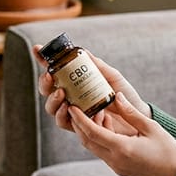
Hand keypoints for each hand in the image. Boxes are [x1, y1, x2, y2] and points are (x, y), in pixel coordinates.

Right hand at [34, 45, 148, 134]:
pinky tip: (69, 109)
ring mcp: (73, 112)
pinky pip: (63, 122)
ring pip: (51, 107)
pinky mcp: (79, 127)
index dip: (43, 59)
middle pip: (47, 90)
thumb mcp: (112, 77)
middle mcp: (71, 97)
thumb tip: (83, 52)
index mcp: (76, 82)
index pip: (55, 70)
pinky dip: (64, 115)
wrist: (138, 118)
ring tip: (61, 93)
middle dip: (44, 83)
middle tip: (50, 77)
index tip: (37, 48)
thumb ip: (98, 66)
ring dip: (52, 100)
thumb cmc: (125, 96)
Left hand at [68, 94, 175, 175]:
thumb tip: (117, 96)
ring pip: (94, 147)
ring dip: (90, 131)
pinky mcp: (119, 169)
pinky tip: (108, 125)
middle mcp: (115, 160)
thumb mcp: (151, 127)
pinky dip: (100, 138)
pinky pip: (103, 152)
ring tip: (97, 113)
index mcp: (122, 149)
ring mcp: (116, 167)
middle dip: (80, 124)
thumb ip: (131, 112)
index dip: (80, 119)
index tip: (72, 107)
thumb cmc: (168, 150)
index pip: (93, 132)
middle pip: (88, 141)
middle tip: (78, 107)